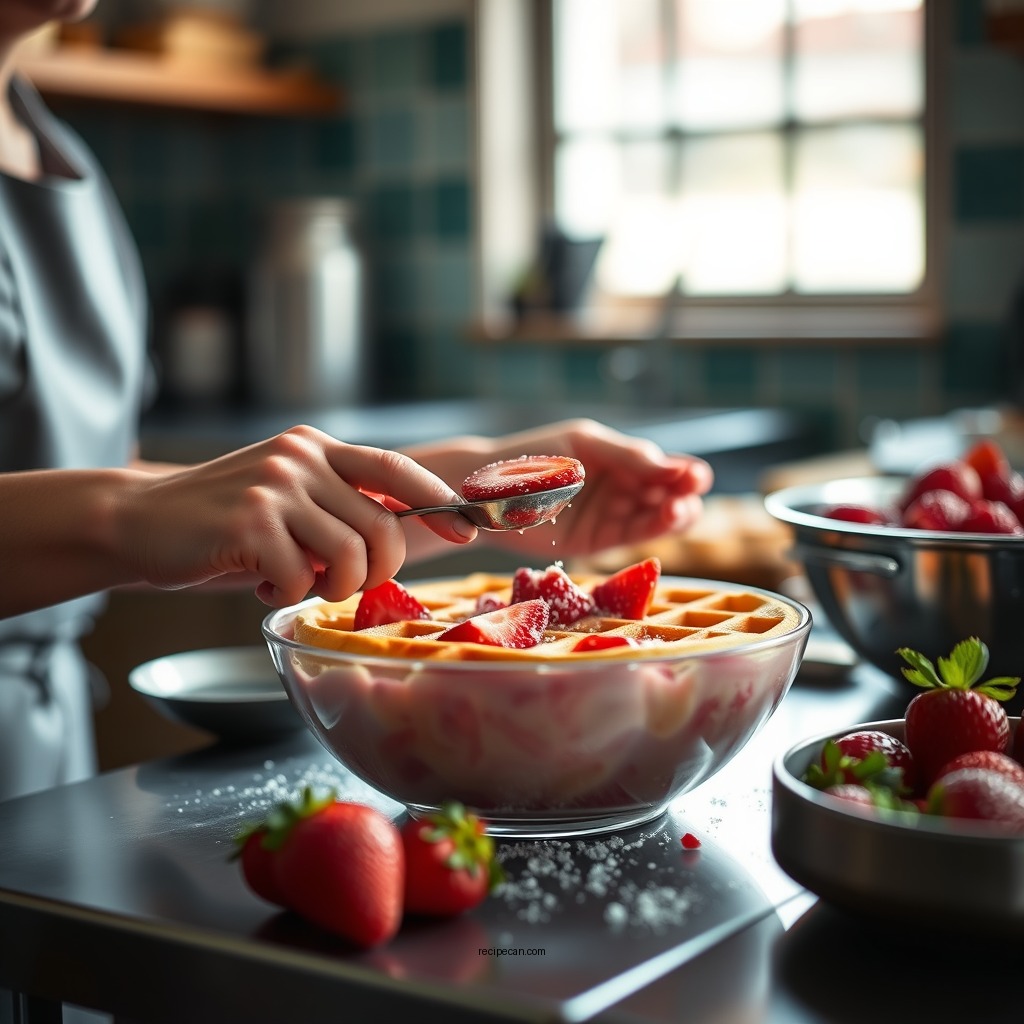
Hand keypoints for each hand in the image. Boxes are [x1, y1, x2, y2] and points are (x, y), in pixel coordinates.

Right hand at [121, 426, 476, 605]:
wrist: (139, 520)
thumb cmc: (223, 521)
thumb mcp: (286, 496)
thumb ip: (336, 503)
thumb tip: (404, 531)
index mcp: (317, 447)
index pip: (394, 468)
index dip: (437, 499)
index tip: (467, 529)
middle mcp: (302, 457)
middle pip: (383, 528)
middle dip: (374, 572)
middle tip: (341, 584)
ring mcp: (276, 486)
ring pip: (350, 556)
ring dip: (329, 587)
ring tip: (293, 581)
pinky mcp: (251, 520)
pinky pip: (302, 579)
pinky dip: (287, 595)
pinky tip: (261, 584)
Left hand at [468, 419, 712, 558]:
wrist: (486, 493)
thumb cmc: (533, 458)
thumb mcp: (583, 446)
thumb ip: (627, 456)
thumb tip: (673, 467)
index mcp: (619, 457)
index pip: (662, 465)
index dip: (684, 471)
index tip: (696, 475)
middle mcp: (620, 486)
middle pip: (665, 493)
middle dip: (683, 494)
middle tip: (688, 494)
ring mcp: (610, 514)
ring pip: (654, 517)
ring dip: (673, 514)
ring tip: (679, 509)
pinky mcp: (598, 541)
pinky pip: (632, 535)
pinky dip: (652, 529)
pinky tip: (666, 520)